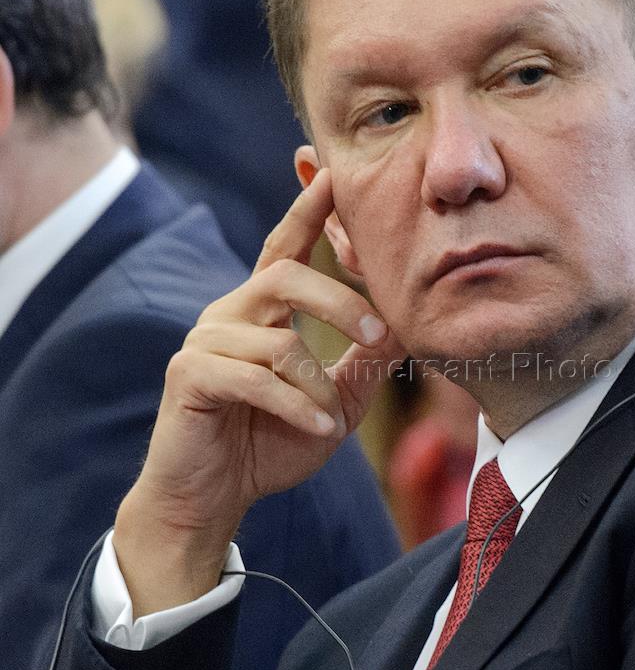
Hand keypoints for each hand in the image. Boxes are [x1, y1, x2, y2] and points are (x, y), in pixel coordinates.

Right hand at [114, 169, 404, 614]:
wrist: (214, 497)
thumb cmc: (272, 442)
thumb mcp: (334, 401)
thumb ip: (364, 362)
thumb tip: (410, 324)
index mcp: (262, 310)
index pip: (286, 246)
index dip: (308, 209)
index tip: (332, 172)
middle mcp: (230, 314)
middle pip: (284, 276)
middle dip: (339, 301)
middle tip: (380, 334)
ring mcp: (205, 342)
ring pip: (277, 341)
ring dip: (315, 387)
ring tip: (328, 422)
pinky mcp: (190, 376)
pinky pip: (254, 378)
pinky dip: (295, 407)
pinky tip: (318, 432)